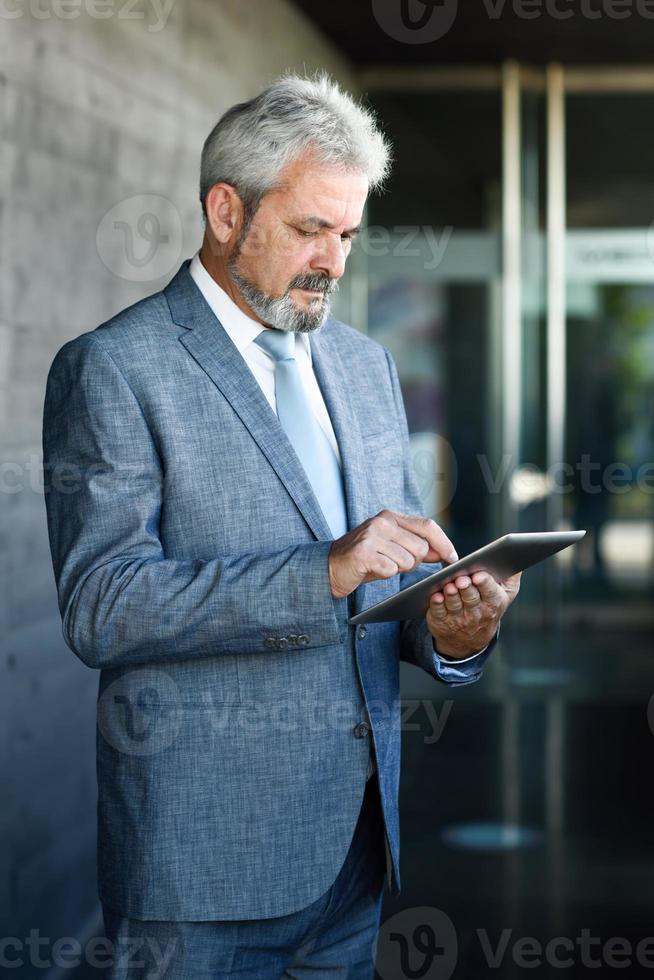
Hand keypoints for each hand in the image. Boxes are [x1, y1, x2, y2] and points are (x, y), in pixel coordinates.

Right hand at [328, 509, 457, 599]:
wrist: (330, 568)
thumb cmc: (364, 559)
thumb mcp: (392, 548)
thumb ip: (415, 546)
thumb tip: (443, 552)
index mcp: (390, 516)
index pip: (427, 525)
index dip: (444, 543)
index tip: (453, 558)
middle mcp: (382, 522)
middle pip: (421, 547)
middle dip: (414, 562)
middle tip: (394, 563)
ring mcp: (371, 536)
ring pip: (408, 561)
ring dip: (398, 569)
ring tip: (381, 565)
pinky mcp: (363, 553)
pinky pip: (391, 569)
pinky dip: (385, 574)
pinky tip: (372, 569)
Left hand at [426, 571, 521, 658]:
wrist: (471, 638)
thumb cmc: (490, 606)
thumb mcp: (506, 594)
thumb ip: (512, 575)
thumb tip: (516, 555)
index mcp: (493, 603)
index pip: (490, 592)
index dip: (484, 583)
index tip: (479, 576)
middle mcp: (476, 613)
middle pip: (471, 598)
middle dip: (466, 588)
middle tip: (461, 579)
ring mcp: (458, 619)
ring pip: (454, 604)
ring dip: (451, 595)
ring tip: (449, 586)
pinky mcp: (441, 621)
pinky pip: (438, 612)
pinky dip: (437, 604)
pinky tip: (436, 596)